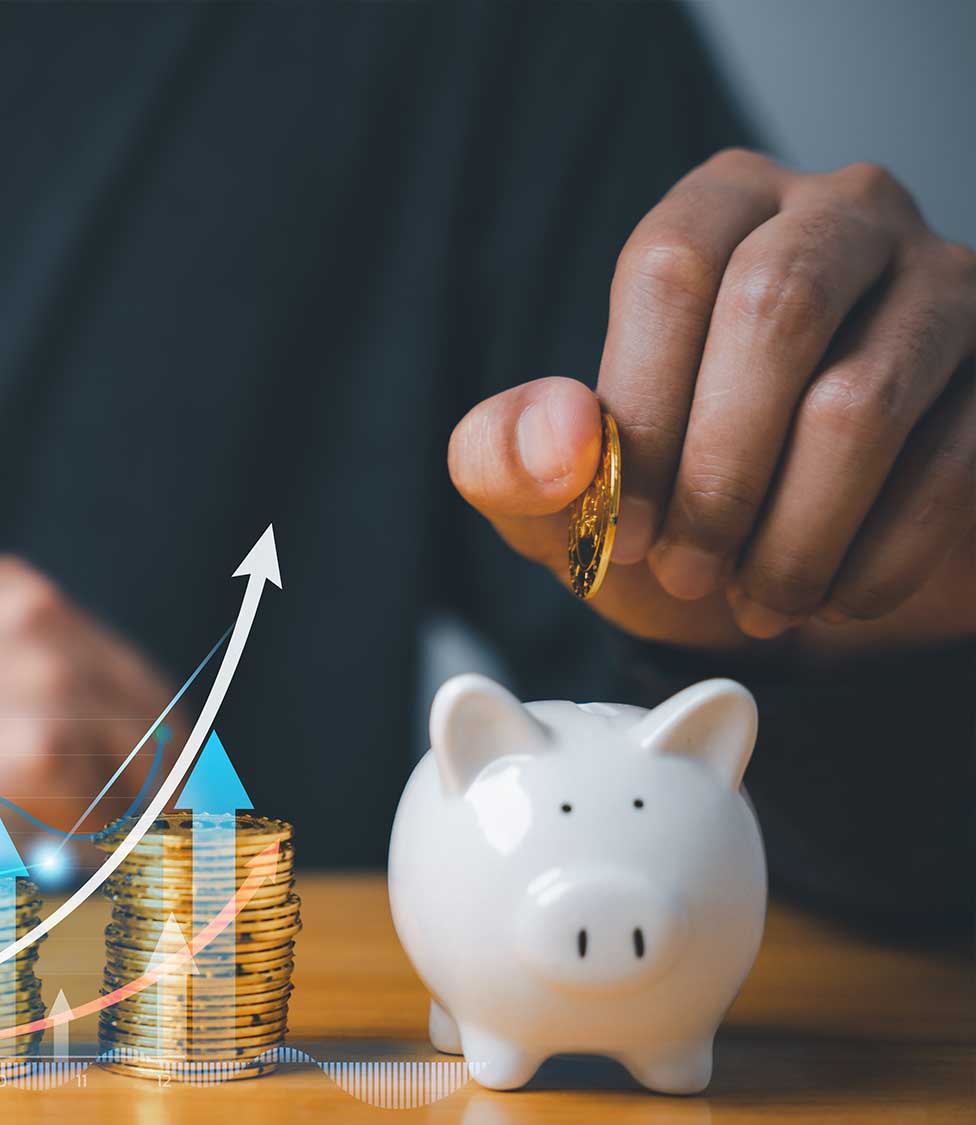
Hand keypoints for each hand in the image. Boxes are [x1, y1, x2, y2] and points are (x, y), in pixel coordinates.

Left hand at [450, 149, 975, 655]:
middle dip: (719, 472)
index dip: (637, 413)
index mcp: (718, 209)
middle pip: (777, 309)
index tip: (620, 531)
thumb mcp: (562, 497)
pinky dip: (877, 557)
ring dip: (795, 532)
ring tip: (755, 599)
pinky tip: (833, 598)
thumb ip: (510, 458)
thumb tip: (559, 434)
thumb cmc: (670, 509)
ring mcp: (943, 283)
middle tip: (688, 572)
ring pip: (865, 398)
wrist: (797, 577)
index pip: (668, 269)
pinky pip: (954, 464)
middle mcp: (839, 213)